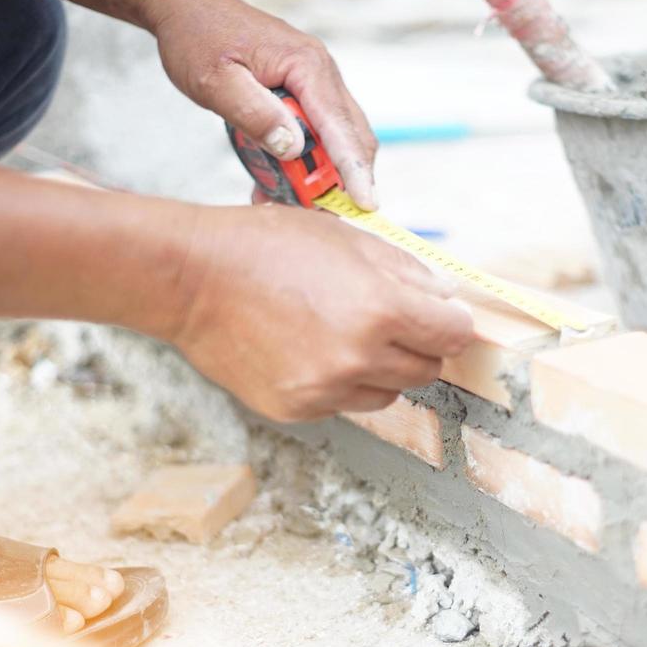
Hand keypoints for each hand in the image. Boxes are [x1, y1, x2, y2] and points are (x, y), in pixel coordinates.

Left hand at [147, 0, 378, 209]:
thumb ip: (254, 113)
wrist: (187, 9)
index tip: (366, 202)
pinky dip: (306, 161)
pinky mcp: (305, 92)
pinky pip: (318, 131)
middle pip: (351, 134)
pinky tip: (276, 181)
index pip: (340, 126)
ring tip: (289, 201)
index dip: (354, 168)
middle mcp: (321, 72)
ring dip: (321, 173)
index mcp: (306, 65)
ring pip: (338, 137)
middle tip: (323, 214)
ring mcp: (316, 82)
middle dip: (345, 178)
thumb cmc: (198, 38)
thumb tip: (293, 147)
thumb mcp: (215, 81)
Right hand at [170, 205, 474, 421]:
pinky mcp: (298, 409)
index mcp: (380, 309)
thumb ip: (406, 271)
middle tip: (390, 321)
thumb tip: (444, 297)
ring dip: (380, 369)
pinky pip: (343, 403)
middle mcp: (359, 358)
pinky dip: (339, 383)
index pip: (454, 335)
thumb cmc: (265, 248)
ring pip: (388, 393)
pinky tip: (309, 350)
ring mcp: (327, 390)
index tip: (441, 317)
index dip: (450, 322)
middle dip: (418, 345)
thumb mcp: (347, 238)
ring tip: (342, 333)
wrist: (192, 280)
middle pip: (427, 369)